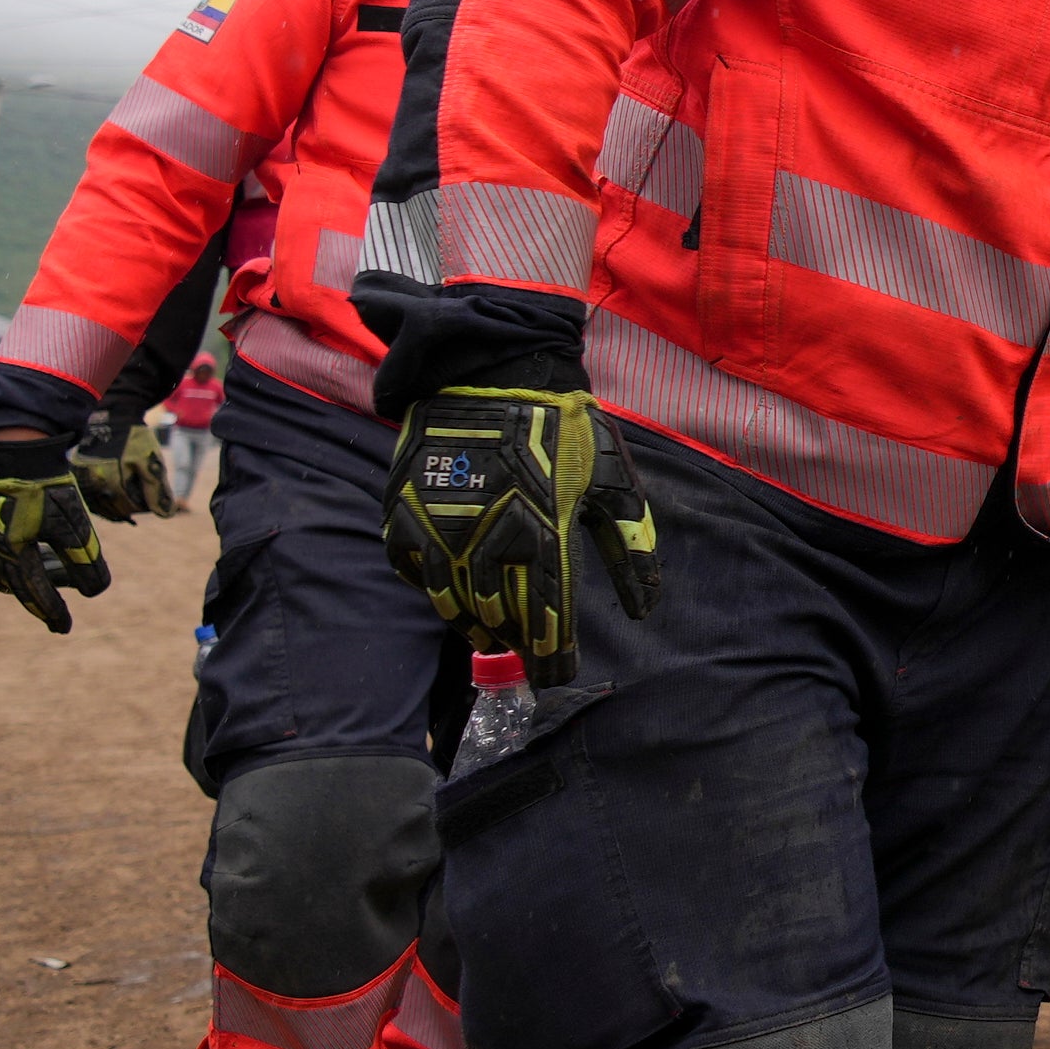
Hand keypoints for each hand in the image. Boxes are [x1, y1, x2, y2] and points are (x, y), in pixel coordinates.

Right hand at [0, 434, 106, 632]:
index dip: (52, 612)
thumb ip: (84, 559)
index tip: (65, 628)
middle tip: (55, 612)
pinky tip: (18, 557)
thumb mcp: (73, 523)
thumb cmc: (44, 485)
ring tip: (43, 579)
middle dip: (39, 599)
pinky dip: (3, 562)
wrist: (7, 448)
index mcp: (12, 553)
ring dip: (21, 579)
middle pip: (15, 586)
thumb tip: (94, 592)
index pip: (35, 593)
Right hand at [72, 416, 176, 522]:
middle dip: (130, 505)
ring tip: (129, 492)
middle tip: (141, 493)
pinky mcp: (77, 473)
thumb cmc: (137, 440)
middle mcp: (92, 484)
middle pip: (113, 509)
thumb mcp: (151, 464)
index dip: (144, 506)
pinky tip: (114, 491)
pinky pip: (90, 494)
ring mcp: (82, 479)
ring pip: (100, 504)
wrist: (114, 418)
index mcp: (111, 484)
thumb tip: (165, 514)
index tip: (151, 494)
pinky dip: (103, 496)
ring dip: (115, 503)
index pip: (130, 508)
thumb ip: (157, 490)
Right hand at [382, 384, 660, 685]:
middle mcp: (485, 533)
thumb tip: (645, 609)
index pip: (547, 613)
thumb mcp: (613, 482)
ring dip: (473, 624)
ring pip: (450, 599)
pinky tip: (448, 596)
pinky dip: (430, 588)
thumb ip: (629, 547)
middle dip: (517, 643)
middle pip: (500, 613)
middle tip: (528, 659)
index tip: (557, 676)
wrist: (493, 372)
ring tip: (491, 637)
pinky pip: (411, 566)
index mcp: (543, 529)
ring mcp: (439, 521)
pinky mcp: (405, 507)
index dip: (552, 652)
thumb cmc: (564, 429)